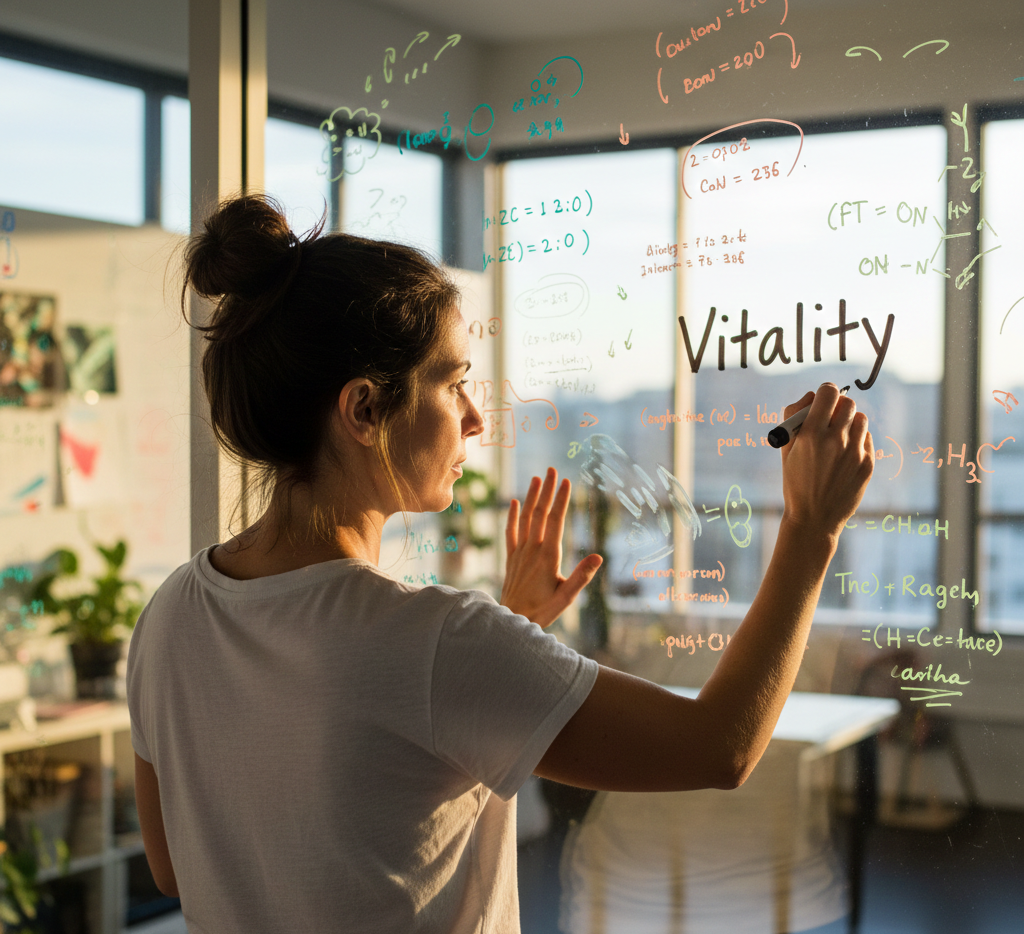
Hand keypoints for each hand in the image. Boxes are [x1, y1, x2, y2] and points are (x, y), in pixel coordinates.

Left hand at [501, 467, 602, 626]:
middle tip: (553, 469)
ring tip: (536, 478)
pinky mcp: (511, 558)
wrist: (511, 620)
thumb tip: (599, 556)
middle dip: (547, 490)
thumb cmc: (543, 611)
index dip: (561, 500)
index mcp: (548, 556)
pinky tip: (514, 502)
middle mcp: (532, 550)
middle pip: (539, 513)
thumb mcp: (567, 597)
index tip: (566, 482)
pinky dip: (512, 516)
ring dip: (531, 497)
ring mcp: (520, 553)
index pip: (555, 521)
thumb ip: (582, 576)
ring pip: (525, 519)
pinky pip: (511, 532)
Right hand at [779, 382, 873, 540]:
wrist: (814, 518)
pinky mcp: (868, 463)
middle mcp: (835, 440)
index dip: (825, 392)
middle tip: (830, 418)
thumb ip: (793, 417)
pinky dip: (858, 439)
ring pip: (860, 418)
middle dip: (838, 406)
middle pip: (848, 402)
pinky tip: (845, 454)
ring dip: (850, 421)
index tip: (823, 399)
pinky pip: (867, 438)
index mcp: (811, 434)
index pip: (829, 392)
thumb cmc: (796, 482)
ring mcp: (854, 452)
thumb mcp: (785, 449)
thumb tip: (811, 396)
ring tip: (839, 436)